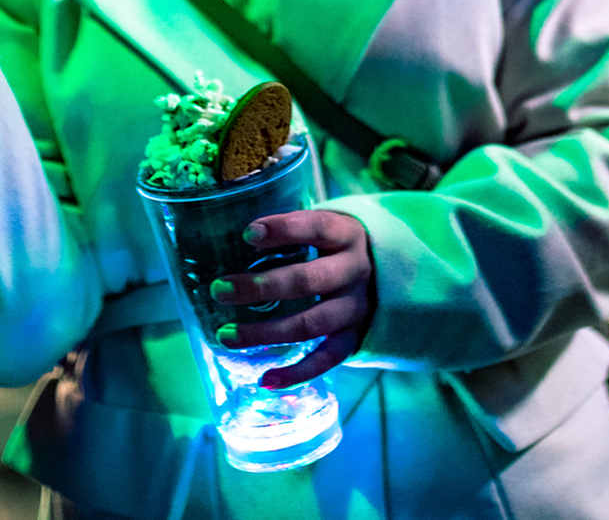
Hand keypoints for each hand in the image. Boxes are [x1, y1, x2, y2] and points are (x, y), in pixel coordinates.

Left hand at [215, 209, 373, 388]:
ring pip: (311, 324)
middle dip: (260, 287)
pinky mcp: (354, 338)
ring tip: (226, 335)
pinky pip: (326, 359)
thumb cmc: (335, 247)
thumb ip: (290, 232)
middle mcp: (354, 271)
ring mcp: (356, 308)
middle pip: (307, 280)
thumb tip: (227, 235)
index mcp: (346, 235)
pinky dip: (297, 373)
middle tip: (219, 290)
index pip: (317, 227)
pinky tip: (266, 380)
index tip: (247, 234)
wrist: (389, 275)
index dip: (284, 229)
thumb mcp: (325, 229)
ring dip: (266, 332)